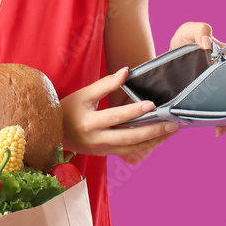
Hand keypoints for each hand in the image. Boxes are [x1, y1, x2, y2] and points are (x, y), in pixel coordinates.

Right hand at [62, 67, 178, 164]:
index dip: (134, 110)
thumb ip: (105, 83)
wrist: (53, 133)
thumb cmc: (67, 109)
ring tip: (170, 131)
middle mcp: (97, 139)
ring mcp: (102, 149)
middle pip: (129, 137)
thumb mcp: (83, 94)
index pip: (116, 116)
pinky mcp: (105, 154)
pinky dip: (145, 146)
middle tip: (172, 124)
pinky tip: (157, 138)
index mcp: (90, 122)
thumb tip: (126, 71)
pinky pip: (129, 152)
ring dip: (154, 141)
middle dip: (153, 131)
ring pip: (132, 148)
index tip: (152, 104)